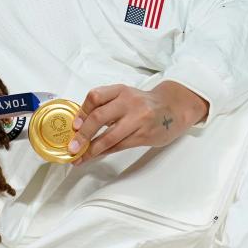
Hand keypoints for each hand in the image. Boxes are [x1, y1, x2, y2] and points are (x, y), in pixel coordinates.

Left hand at [68, 81, 208, 163]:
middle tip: (72, 147)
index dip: (81, 112)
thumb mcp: (124, 96)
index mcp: (120, 90)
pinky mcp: (144, 135)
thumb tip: (79, 126)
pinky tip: (95, 156)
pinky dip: (104, 152)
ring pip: (109, 137)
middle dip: (83, 135)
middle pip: (99, 117)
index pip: (95, 97)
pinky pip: (119, 146)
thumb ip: (105, 106)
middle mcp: (129, 103)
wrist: (174, 108)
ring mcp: (138, 119)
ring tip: (79, 157)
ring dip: (91, 150)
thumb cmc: (143, 104)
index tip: (73, 126)